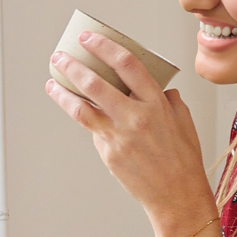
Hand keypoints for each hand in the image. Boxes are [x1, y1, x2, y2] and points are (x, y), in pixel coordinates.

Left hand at [45, 31, 210, 224]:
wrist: (177, 197)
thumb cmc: (184, 162)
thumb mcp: (184, 122)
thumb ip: (169, 101)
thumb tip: (161, 90)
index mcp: (155, 103)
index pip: (126, 64)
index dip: (104, 47)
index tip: (89, 39)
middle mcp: (135, 117)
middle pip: (95, 83)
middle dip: (73, 66)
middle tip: (61, 56)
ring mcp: (118, 137)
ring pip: (82, 109)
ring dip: (63, 93)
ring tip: (52, 83)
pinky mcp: (109, 154)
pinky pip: (94, 132)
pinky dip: (87, 121)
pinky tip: (83, 114)